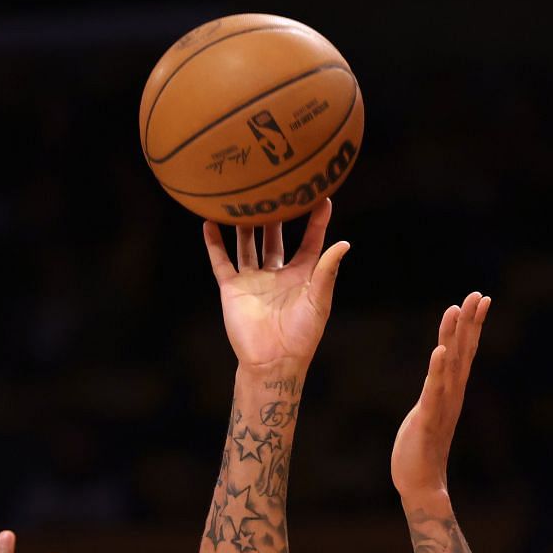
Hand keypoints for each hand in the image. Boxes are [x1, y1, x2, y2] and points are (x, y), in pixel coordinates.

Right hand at [202, 198, 349, 370]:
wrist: (272, 361)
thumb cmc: (302, 335)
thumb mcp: (319, 300)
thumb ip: (327, 271)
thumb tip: (343, 243)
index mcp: (302, 275)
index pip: (310, 241)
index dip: (316, 220)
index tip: (320, 196)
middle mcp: (276, 273)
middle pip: (274, 238)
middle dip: (275, 216)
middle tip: (273, 190)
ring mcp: (253, 280)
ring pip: (247, 245)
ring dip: (245, 226)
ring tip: (242, 200)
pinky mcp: (233, 288)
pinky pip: (221, 262)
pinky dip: (214, 244)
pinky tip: (209, 224)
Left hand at [391, 292, 490, 500]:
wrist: (420, 486)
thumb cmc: (421, 454)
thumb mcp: (429, 418)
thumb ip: (435, 399)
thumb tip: (439, 383)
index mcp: (451, 393)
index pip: (464, 354)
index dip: (472, 326)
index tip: (480, 299)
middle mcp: (451, 396)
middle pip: (463, 353)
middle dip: (470, 322)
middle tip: (478, 294)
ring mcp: (441, 408)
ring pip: (451, 366)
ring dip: (454, 337)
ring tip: (457, 309)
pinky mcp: (426, 421)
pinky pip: (433, 391)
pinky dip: (437, 370)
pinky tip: (439, 350)